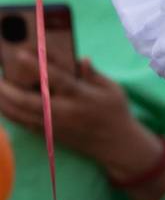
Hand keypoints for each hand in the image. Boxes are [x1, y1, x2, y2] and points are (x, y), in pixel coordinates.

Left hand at [0, 57, 158, 180]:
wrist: (117, 145)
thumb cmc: (116, 113)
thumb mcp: (112, 89)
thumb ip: (93, 74)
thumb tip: (81, 58)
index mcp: (81, 97)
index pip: (55, 80)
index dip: (36, 66)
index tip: (19, 54)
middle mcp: (64, 112)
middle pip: (27, 100)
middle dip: (6, 88)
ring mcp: (54, 125)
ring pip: (19, 113)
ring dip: (2, 100)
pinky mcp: (49, 134)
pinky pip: (21, 123)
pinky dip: (8, 112)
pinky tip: (1, 102)